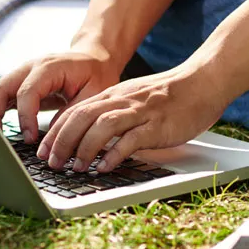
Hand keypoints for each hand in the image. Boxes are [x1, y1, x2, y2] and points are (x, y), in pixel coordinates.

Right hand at [0, 49, 122, 143]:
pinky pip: (2, 99)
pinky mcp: (20, 85)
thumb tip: (51, 137)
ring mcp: (22, 75)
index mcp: (48, 67)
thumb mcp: (94, 92)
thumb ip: (72, 113)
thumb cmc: (96, 74)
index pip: (27, 92)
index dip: (25, 117)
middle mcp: (29, 68)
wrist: (94, 59)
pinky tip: (0, 134)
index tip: (30, 138)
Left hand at [37, 66, 227, 172]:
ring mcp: (140, 112)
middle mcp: (123, 101)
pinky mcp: (157, 125)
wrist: (204, 81)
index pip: (75, 111)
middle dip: (62, 142)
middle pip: (81, 118)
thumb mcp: (136, 98)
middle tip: (52, 163)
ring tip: (75, 168)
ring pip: (101, 127)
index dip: (55, 132)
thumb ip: (116, 112)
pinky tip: (105, 167)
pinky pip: (131, 140)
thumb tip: (94, 136)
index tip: (44, 151)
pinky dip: (114, 154)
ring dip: (84, 148)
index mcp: (115, 95)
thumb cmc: (172, 94)